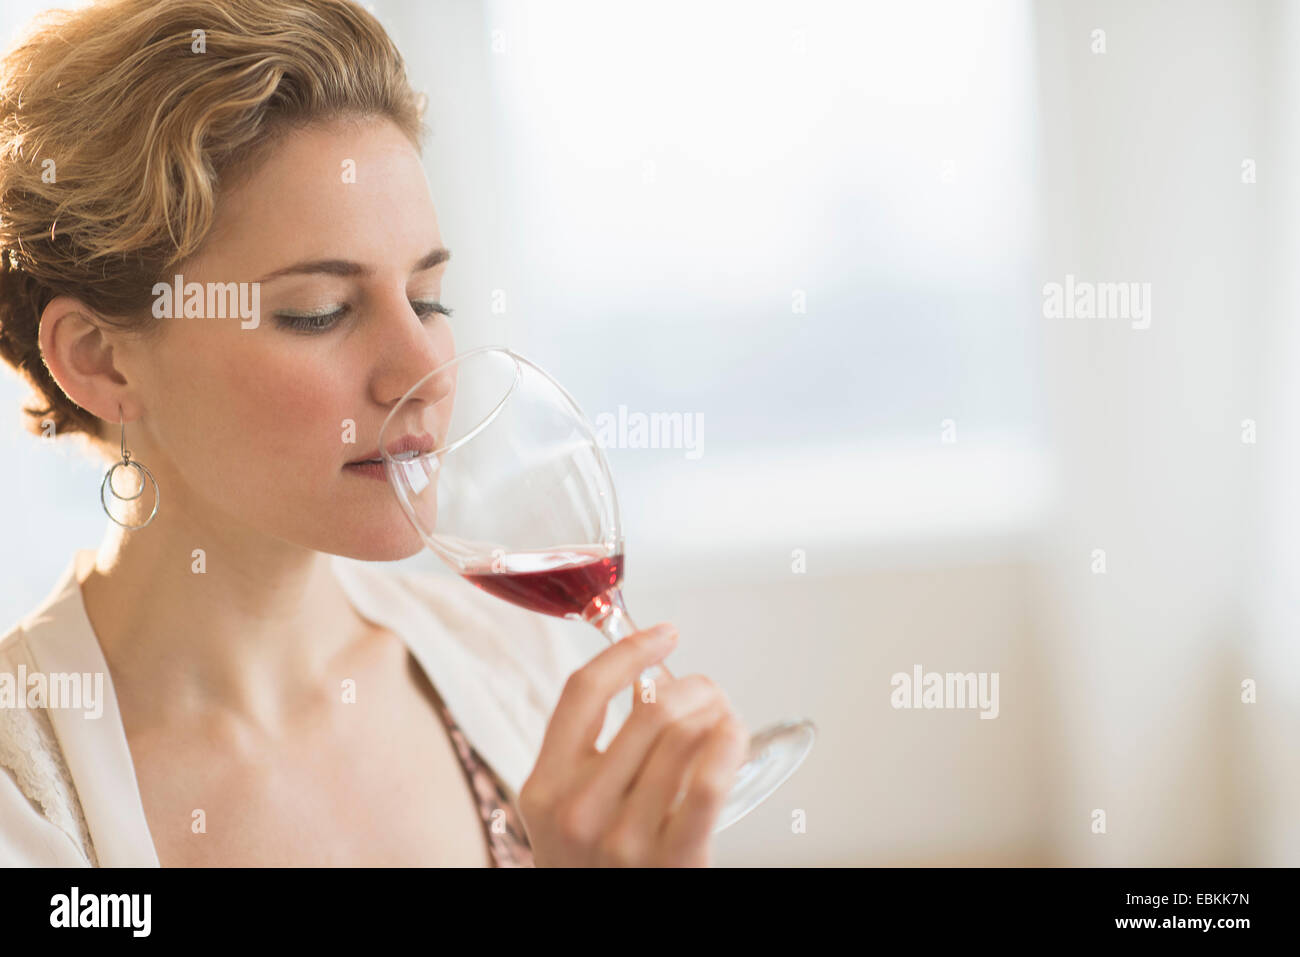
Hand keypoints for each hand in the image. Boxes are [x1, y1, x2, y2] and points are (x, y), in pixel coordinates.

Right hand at [518, 624, 748, 866]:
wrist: (599, 935)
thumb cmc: (592, 870)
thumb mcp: (565, 811)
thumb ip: (590, 751)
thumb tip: (646, 680)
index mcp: (544, 787)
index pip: (583, 691)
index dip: (629, 650)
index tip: (662, 634)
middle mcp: (578, 810)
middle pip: (648, 709)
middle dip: (692, 684)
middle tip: (708, 688)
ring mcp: (625, 840)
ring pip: (684, 735)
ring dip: (718, 711)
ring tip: (724, 717)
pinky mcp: (673, 862)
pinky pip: (709, 782)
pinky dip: (729, 742)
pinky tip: (734, 732)